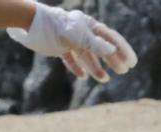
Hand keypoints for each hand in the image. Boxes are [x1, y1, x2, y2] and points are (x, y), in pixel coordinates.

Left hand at [7, 4, 138, 81]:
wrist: (28, 23)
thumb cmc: (53, 27)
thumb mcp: (75, 37)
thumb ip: (94, 43)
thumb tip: (113, 49)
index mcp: (88, 26)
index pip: (110, 38)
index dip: (123, 50)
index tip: (132, 63)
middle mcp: (80, 31)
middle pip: (101, 47)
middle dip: (113, 59)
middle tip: (123, 71)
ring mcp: (69, 39)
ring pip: (87, 54)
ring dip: (96, 66)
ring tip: (103, 79)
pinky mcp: (57, 46)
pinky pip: (70, 58)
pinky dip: (77, 67)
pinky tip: (82, 76)